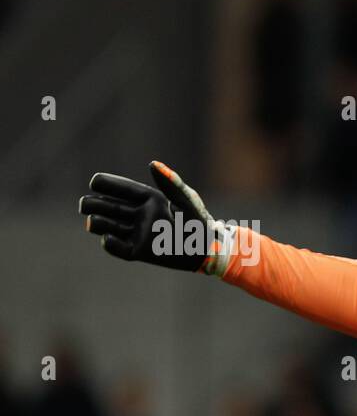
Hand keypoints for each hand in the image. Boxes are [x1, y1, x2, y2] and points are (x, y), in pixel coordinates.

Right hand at [78, 161, 223, 271]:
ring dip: (96, 222)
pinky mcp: (139, 251)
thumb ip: (170, 183)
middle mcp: (136, 214)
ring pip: (104, 225)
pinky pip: (117, 249)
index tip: (95, 183)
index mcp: (144, 197)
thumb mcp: (185, 199)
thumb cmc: (199, 220)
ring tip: (95, 222)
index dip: (102, 184)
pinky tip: (108, 238)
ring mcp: (136, 233)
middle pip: (102, 205)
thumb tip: (152, 164)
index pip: (114, 187)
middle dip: (91, 204)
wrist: (208, 248)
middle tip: (90, 206)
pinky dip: (110, 244)